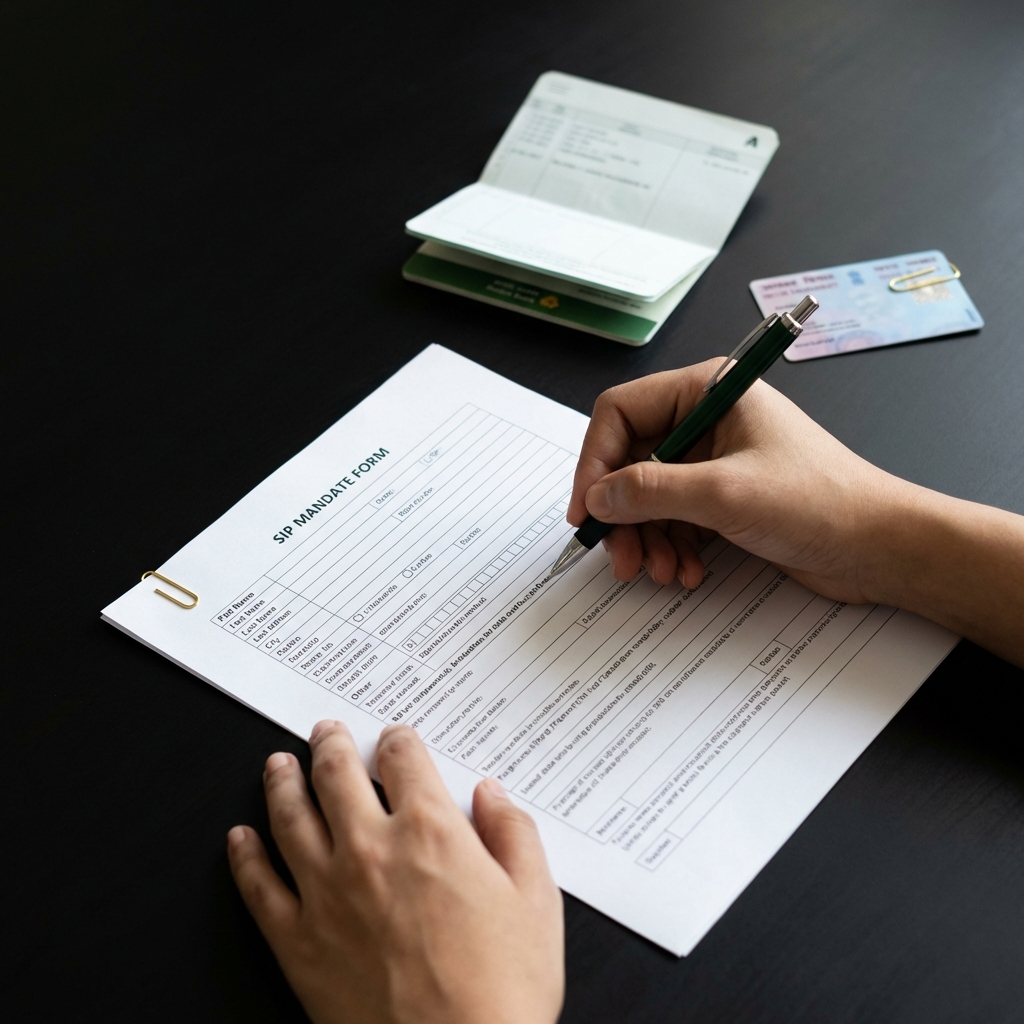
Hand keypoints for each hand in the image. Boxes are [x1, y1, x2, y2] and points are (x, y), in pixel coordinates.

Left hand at [227, 722, 563, 1023]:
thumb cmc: (501, 992)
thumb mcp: (536, 901)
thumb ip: (514, 834)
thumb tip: (492, 794)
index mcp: (430, 832)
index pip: (404, 760)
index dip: (398, 740)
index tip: (395, 738)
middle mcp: (372, 850)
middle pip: (336, 775)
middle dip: (330, 745)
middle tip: (324, 732)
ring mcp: (327, 894)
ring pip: (290, 817)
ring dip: (282, 782)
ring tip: (278, 764)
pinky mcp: (298, 942)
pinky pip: (258, 887)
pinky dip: (245, 856)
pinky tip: (240, 838)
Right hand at [568, 360, 1023, 666]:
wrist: (880, 547)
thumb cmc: (820, 502)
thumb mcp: (724, 494)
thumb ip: (651, 491)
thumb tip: (597, 496)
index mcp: (707, 390)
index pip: (621, 412)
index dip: (595, 461)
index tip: (587, 511)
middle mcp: (706, 419)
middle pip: (629, 460)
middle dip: (623, 513)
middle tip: (620, 557)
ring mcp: (714, 460)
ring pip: (648, 496)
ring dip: (646, 539)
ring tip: (659, 572)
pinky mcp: (724, 496)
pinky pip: (674, 518)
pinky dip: (671, 547)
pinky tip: (685, 572)